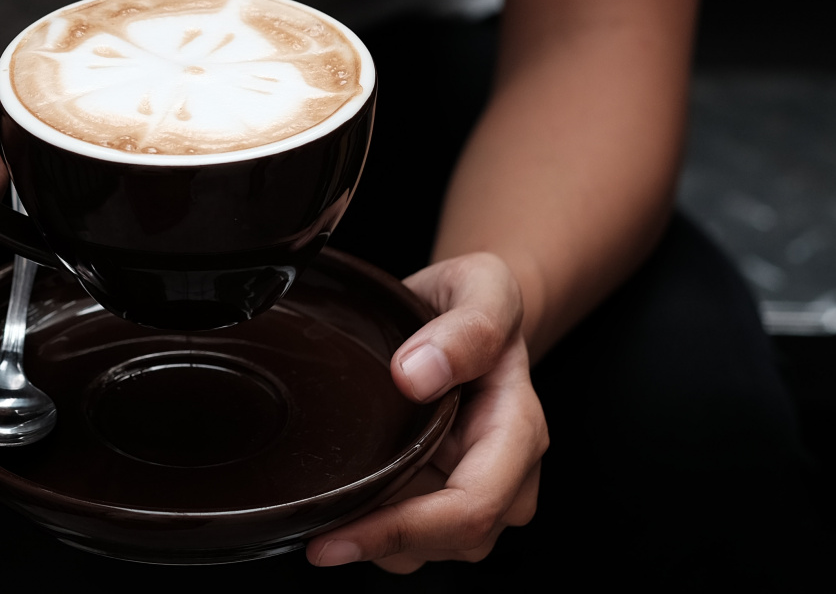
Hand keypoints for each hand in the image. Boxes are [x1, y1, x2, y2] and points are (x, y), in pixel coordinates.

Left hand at [306, 252, 547, 571]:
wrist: (469, 314)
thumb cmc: (476, 302)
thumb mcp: (482, 287)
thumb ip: (467, 328)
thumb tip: (418, 376)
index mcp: (518, 428)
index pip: (471, 506)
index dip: (403, 529)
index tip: (337, 533)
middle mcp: (508, 471)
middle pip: (450, 540)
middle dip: (381, 542)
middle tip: (316, 530)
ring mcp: (482, 490)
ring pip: (430, 548)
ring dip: (379, 538)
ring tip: (335, 500)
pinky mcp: (451, 497)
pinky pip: (416, 537)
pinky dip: (377, 527)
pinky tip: (350, 497)